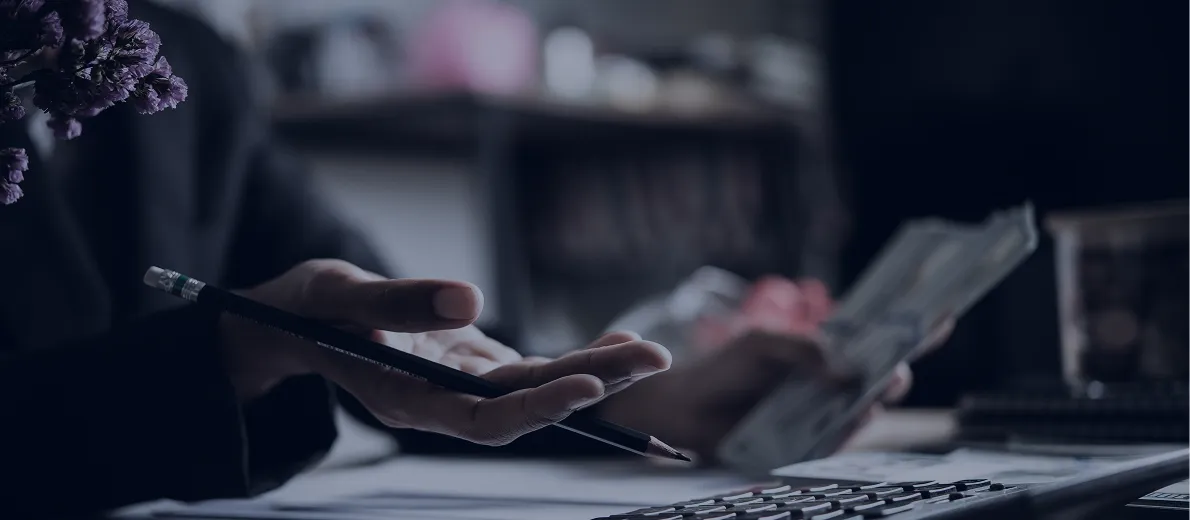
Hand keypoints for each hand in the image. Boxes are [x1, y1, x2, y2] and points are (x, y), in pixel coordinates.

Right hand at [219, 259, 671, 445]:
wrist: (292, 324)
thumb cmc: (304, 310)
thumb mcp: (338, 294)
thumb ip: (398, 301)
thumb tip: (470, 298)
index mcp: (405, 398)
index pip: (482, 418)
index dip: (537, 407)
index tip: (589, 385)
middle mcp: (441, 402)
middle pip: (526, 404)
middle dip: (591, 383)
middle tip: (654, 358)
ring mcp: (460, 386)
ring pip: (536, 388)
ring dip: (594, 372)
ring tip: (650, 353)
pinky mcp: (471, 366)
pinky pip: (531, 370)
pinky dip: (572, 357)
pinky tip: (615, 343)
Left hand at [595, 320, 953, 459]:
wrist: (685, 411)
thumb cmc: (723, 370)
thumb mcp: (762, 346)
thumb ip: (802, 351)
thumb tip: (847, 368)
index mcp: (827, 353)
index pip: (876, 338)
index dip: (911, 326)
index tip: (943, 311)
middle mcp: (832, 386)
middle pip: (881, 377)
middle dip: (898, 365)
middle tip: (905, 356)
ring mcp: (823, 417)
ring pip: (865, 411)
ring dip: (876, 398)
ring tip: (882, 383)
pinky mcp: (809, 447)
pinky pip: (837, 440)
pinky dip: (847, 427)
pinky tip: (854, 413)